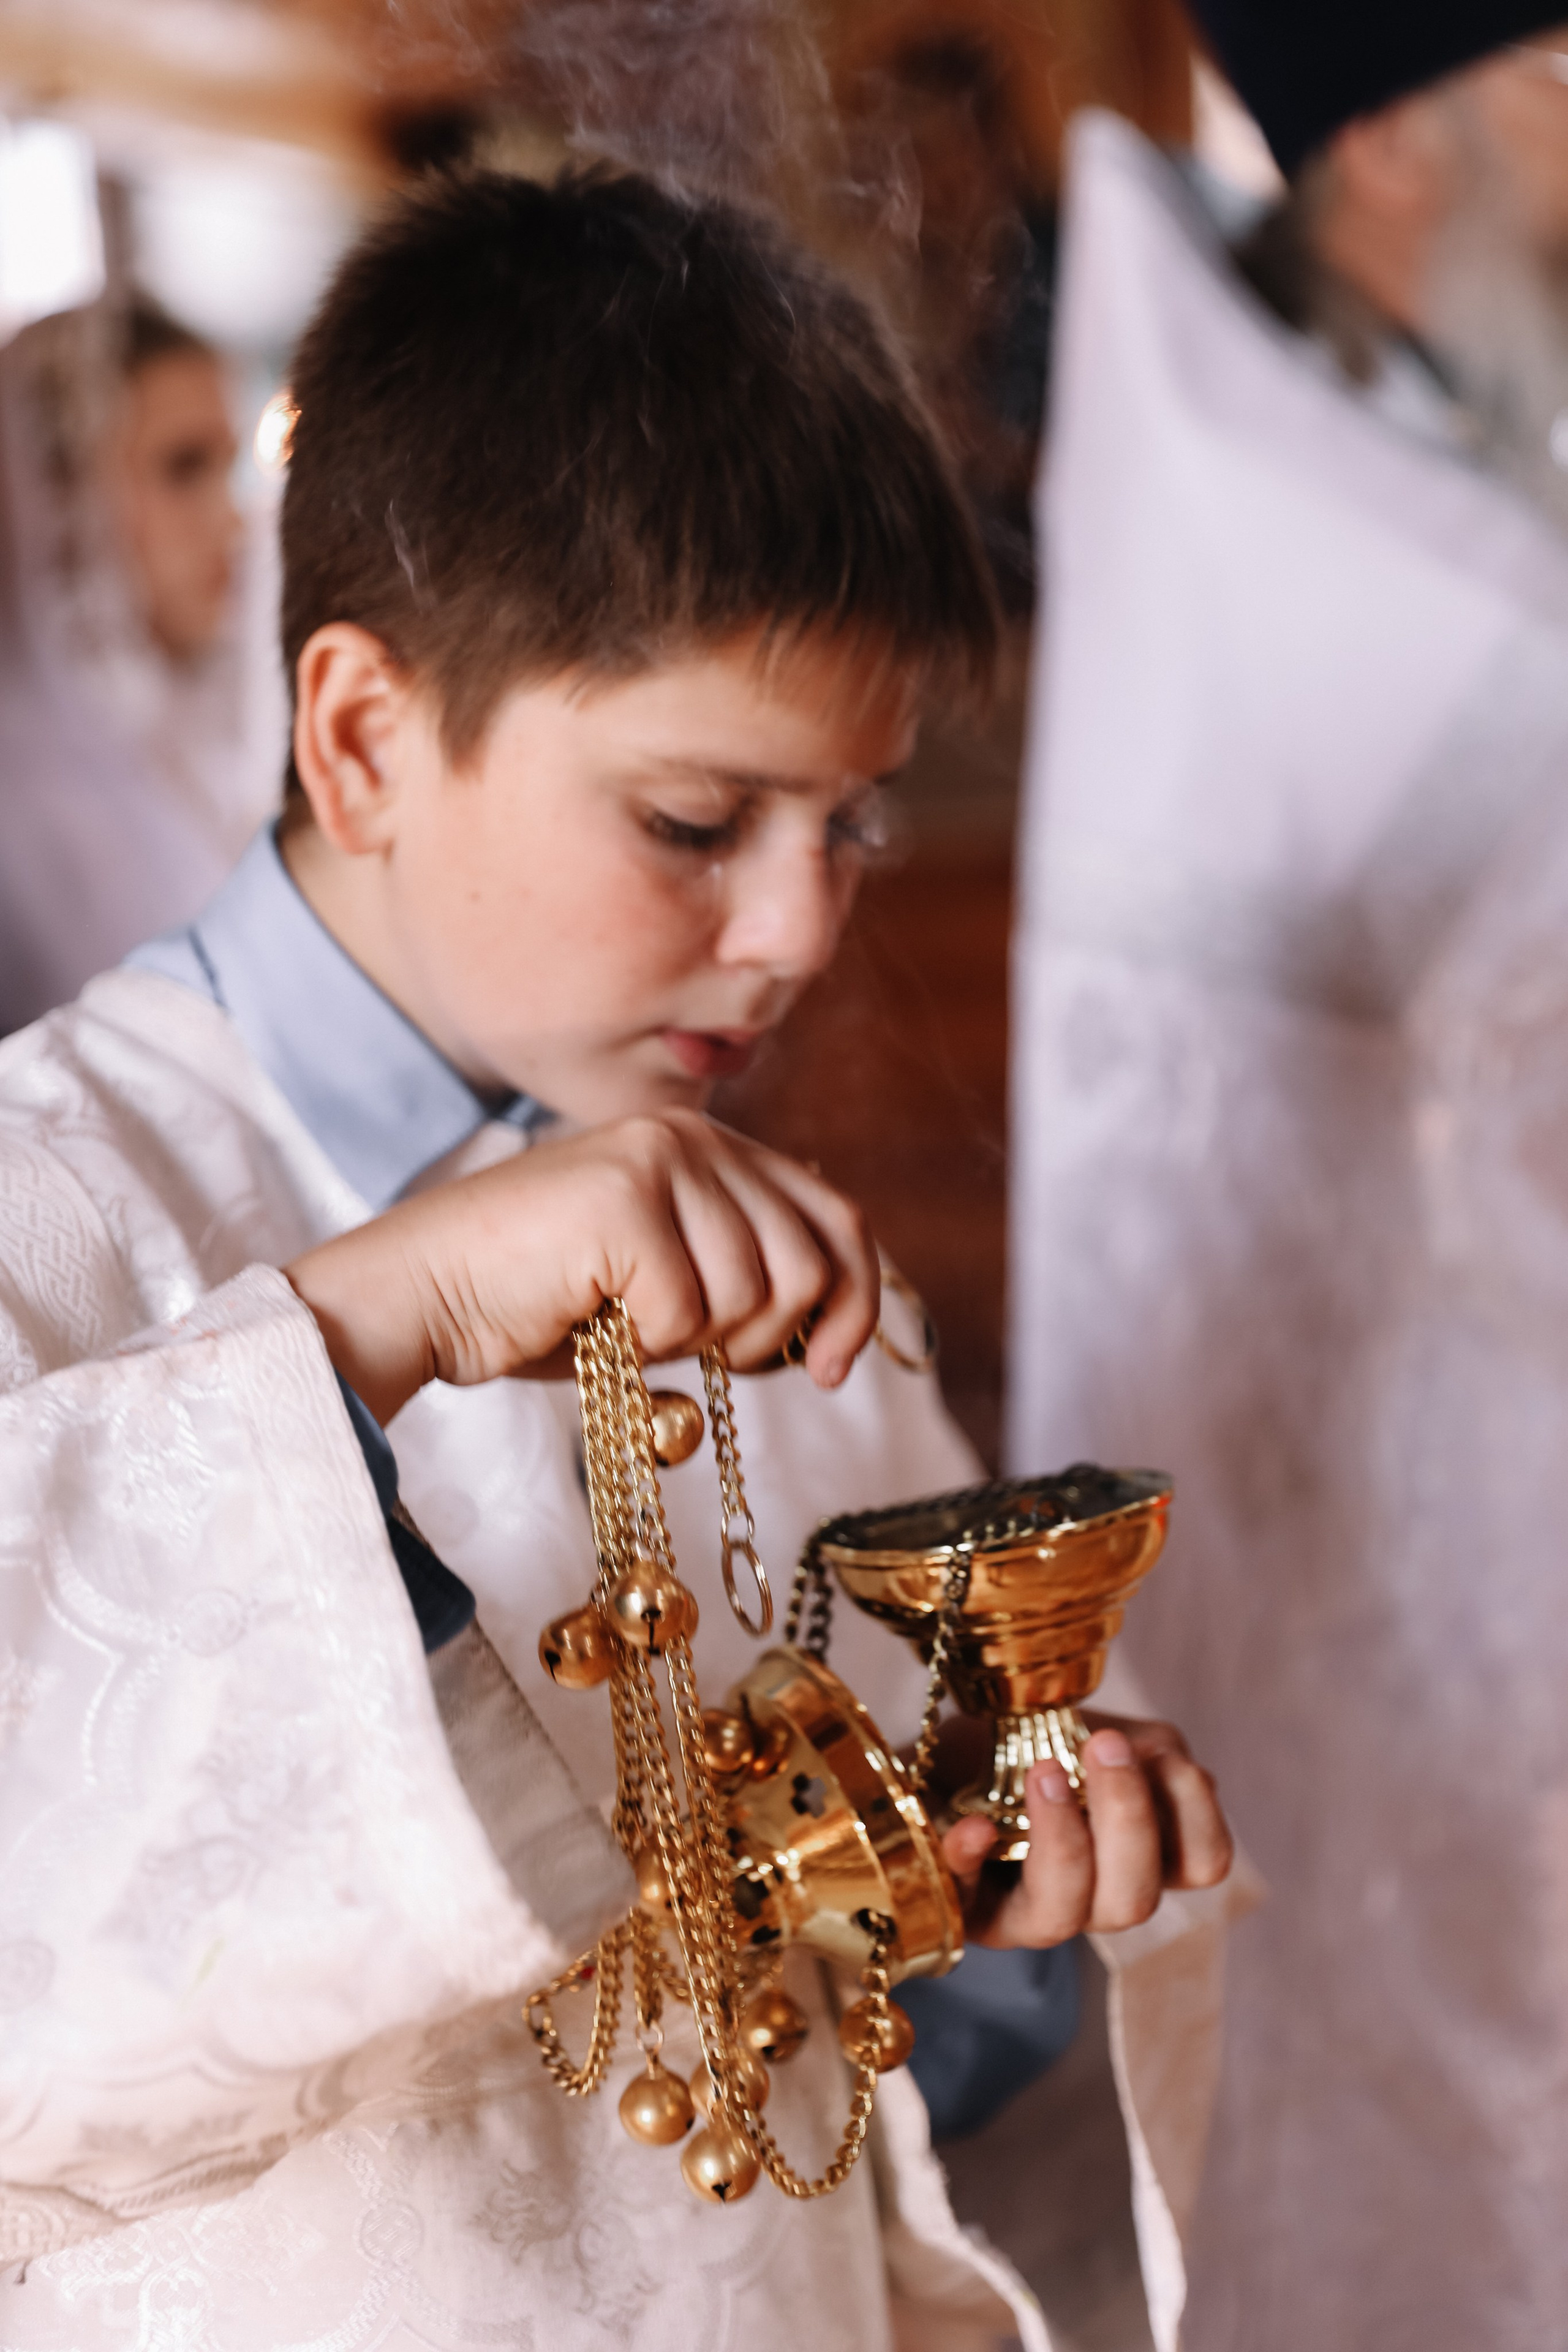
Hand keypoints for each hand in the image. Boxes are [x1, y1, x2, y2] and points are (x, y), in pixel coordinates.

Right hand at [285, 1110, 877, 1423]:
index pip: (835, 1217)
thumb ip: (745, 1287)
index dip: (856, 1299)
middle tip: (702, 1360)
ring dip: (697, 1341)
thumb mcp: (670, 1292)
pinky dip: (645, 1343)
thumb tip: (834, 1335)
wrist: (427, 1295)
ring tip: (626, 1324)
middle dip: (770, 1338)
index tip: (833, 1369)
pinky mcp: (624, 1198)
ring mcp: (659, 1159)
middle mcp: (694, 1136)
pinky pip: (689, 1311)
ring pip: (754, 1292)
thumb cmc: (543, 1306)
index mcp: (712, 1148)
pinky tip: (592, 1316)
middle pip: (809, 1261)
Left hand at [937, 1714, 1232, 1948]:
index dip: (1198, 1817)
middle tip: (1106, 1745)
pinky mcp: (963, 1910)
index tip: (1165, 1754)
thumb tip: (1163, 1761)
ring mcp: (1026, 1913)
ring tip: (1043, 1772)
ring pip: (1061, 1915)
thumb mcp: (1096, 1730)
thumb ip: (1140, 1749)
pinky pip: (966, 1901)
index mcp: (1144, 1855)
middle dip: (1127, 1821)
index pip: (1203, 1864)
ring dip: (1061, 1841)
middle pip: (1134, 1900)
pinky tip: (972, 1826)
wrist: (949, 1756)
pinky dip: (971, 1860)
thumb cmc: (1034, 1744)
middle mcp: (1094, 1898)